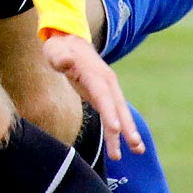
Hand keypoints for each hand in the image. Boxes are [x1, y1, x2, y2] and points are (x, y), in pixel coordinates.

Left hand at [41, 31, 142, 160]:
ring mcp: (109, 89)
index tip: (115, 129)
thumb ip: (60, 58)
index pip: (102, 96)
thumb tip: (66, 62)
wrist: (70, 42)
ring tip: (138, 151)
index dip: (109, 112)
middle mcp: (107, 83)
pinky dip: (120, 129)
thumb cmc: (59, 49)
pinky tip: (126, 146)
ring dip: (128, 132)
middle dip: (127, 128)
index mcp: (95, 74)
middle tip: (136, 148)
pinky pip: (113, 114)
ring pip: (119, 113)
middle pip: (118, 108)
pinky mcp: (105, 96)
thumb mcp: (55, 51)